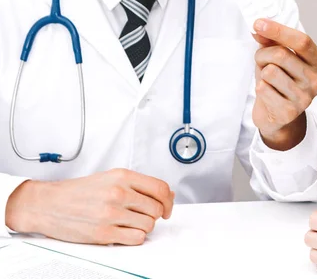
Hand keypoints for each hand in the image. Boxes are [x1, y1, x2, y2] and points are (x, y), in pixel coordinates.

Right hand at [6, 169, 174, 245]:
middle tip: (143, 215)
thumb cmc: (79, 191)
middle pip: (156, 208)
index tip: (167, 207)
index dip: (169, 200)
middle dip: (154, 214)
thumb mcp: (111, 178)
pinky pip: (136, 239)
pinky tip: (125, 232)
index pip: (160, 188)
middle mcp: (118, 193)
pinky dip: (135, 238)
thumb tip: (168, 194)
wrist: (48, 204)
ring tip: (130, 223)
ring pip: (149, 225)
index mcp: (122, 176)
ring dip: (144, 226)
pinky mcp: (103, 233)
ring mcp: (111, 213)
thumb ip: (139, 185)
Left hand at [252, 19, 316, 150]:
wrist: (277, 116)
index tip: (259, 23)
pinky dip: (260, 88)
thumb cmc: (278, 81)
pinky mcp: (290, 112)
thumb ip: (270, 40)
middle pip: (282, 55)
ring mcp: (305, 98)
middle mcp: (316, 80)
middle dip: (264, 54)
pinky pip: (263, 89)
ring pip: (270, 72)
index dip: (279, 30)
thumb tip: (259, 28)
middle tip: (261, 59)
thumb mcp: (276, 57)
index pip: (302, 41)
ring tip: (266, 79)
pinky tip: (268, 94)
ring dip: (261, 72)